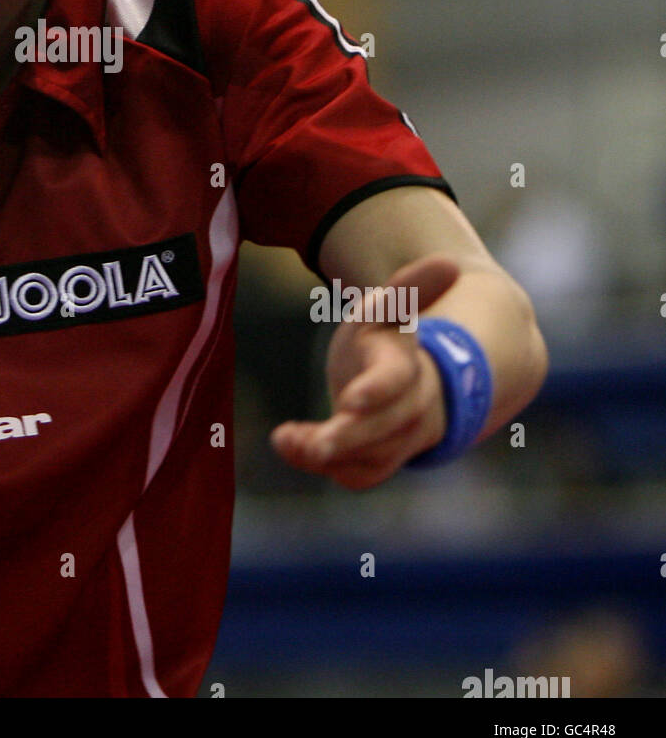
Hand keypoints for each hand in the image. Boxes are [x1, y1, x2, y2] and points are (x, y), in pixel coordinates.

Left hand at [271, 255, 462, 490]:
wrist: (415, 382)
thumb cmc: (390, 338)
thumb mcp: (390, 309)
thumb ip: (409, 288)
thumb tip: (449, 263)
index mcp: (405, 365)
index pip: (396, 381)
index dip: (377, 391)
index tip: (350, 400)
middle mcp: (407, 408)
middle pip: (383, 428)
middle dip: (348, 438)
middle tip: (313, 444)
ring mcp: (396, 439)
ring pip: (372, 458)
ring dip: (329, 455)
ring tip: (287, 441)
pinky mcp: (377, 458)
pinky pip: (358, 474)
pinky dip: (326, 468)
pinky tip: (290, 446)